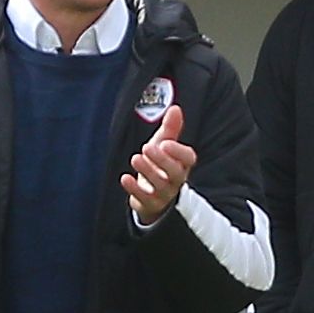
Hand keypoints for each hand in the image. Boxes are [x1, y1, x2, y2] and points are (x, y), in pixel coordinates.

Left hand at [121, 103, 195, 223]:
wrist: (151, 194)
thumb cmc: (159, 164)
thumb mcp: (164, 145)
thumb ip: (171, 128)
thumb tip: (175, 108)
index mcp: (182, 164)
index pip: (188, 158)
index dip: (179, 152)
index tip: (166, 143)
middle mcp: (176, 180)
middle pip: (175, 173)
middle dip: (162, 160)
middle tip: (147, 147)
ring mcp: (164, 194)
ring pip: (160, 185)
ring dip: (147, 171)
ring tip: (135, 158)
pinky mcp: (150, 204)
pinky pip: (144, 199)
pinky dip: (134, 189)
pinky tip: (125, 178)